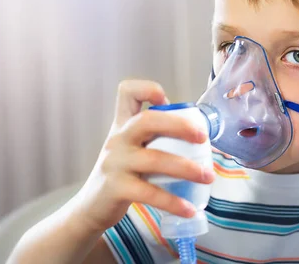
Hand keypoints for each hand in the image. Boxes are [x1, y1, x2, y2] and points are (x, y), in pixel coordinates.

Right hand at [71, 80, 214, 233]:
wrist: (91, 207)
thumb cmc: (121, 174)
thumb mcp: (131, 148)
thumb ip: (154, 137)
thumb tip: (195, 132)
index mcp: (123, 125)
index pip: (127, 92)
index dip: (148, 89)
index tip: (166, 101)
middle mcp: (118, 139)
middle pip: (147, 120)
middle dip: (179, 125)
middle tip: (202, 138)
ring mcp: (115, 163)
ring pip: (154, 159)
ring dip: (187, 168)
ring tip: (207, 177)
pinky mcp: (116, 188)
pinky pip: (149, 193)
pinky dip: (173, 202)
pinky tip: (189, 209)